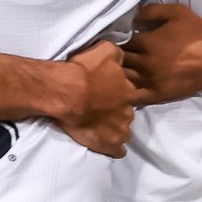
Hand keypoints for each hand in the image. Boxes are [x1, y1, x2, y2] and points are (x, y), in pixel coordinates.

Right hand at [53, 36, 137, 157]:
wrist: (67, 92)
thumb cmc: (85, 70)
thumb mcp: (106, 50)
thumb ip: (119, 55)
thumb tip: (123, 56)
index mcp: (129, 91)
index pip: (134, 94)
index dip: (123, 93)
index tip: (112, 92)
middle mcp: (128, 112)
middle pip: (127, 113)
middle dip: (118, 111)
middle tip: (102, 107)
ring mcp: (120, 130)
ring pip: (124, 131)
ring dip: (115, 128)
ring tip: (100, 125)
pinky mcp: (109, 144)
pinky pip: (118, 151)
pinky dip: (113, 149)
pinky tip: (106, 144)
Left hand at [119, 0, 201, 101]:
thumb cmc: (197, 34)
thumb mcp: (176, 12)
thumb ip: (151, 11)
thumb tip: (131, 15)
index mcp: (146, 42)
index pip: (119, 41)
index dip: (116, 39)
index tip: (116, 38)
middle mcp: (144, 63)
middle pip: (118, 60)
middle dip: (114, 56)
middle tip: (114, 54)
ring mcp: (150, 81)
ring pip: (122, 78)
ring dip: (118, 72)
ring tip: (117, 69)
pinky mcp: (157, 94)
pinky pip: (134, 95)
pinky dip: (126, 91)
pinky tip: (125, 86)